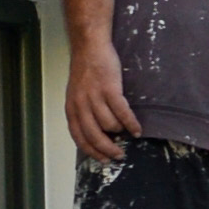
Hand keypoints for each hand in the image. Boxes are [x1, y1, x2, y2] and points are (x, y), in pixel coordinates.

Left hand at [66, 38, 137, 163]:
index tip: (103, 160)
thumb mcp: (76, 95)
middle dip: (107, 149)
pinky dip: (130, 124)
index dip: (92, 151)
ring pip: (109, 125)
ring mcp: (95, 97)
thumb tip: (97, 134)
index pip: (79, 137)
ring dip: (120, 132)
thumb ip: (82, 113)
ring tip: (126, 131)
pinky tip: (137, 129)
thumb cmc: (86, 71)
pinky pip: (122, 112)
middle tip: (118, 156)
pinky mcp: (109, 89)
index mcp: (71, 109)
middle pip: (94, 136)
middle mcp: (81, 105)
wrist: (90, 48)